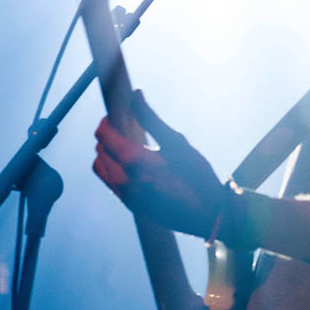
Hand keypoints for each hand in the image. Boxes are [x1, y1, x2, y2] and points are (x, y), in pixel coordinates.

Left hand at [93, 91, 222, 237]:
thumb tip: (135, 95)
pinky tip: (134, 166)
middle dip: (107, 137)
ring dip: (108, 154)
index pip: (103, 135)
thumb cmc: (197, 176)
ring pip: (102, 169)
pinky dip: (115, 170)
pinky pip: (112, 183)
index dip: (106, 121)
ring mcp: (127, 196)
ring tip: (128, 147)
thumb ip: (150, 118)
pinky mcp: (132, 206)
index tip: (117, 115)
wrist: (209, 215)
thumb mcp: (176, 142)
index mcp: (134, 162)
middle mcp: (125, 181)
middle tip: (124, 128)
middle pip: (99, 151)